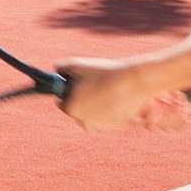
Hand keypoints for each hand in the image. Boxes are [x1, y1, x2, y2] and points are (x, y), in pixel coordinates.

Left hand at [56, 58, 190, 131]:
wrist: (133, 82)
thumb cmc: (104, 72)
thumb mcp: (77, 64)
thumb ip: (62, 67)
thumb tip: (57, 70)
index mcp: (71, 109)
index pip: (62, 103)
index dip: (68, 91)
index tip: (75, 83)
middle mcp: (84, 121)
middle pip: (78, 110)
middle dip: (82, 99)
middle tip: (93, 84)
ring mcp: (101, 126)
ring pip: (94, 115)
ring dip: (96, 105)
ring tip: (105, 89)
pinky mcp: (117, 126)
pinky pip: (109, 118)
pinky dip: (111, 109)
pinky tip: (116, 96)